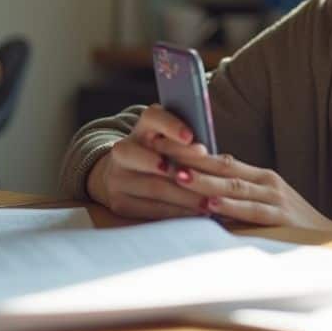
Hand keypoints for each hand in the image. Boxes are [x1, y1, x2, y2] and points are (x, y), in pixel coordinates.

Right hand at [86, 104, 208, 219]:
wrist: (121, 177)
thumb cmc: (160, 157)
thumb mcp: (168, 143)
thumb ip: (186, 143)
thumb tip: (213, 156)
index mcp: (141, 128)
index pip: (152, 117)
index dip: (171, 125)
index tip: (191, 136)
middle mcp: (123, 150)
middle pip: (150, 156)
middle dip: (180, 167)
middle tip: (207, 177)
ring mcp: (117, 178)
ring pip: (153, 186)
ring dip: (185, 196)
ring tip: (210, 201)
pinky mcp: (120, 202)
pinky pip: (151, 208)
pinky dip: (177, 211)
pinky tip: (195, 213)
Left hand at [170, 151, 331, 233]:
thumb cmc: (292, 225)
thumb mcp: (266, 203)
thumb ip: (240, 195)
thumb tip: (203, 191)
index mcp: (261, 176)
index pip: (221, 159)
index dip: (192, 152)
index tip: (165, 146)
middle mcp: (266, 182)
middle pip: (222, 167)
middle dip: (190, 160)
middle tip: (161, 153)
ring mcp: (275, 199)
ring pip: (233, 187)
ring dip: (204, 181)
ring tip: (177, 175)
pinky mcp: (281, 219)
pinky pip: (251, 211)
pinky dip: (229, 207)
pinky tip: (210, 204)